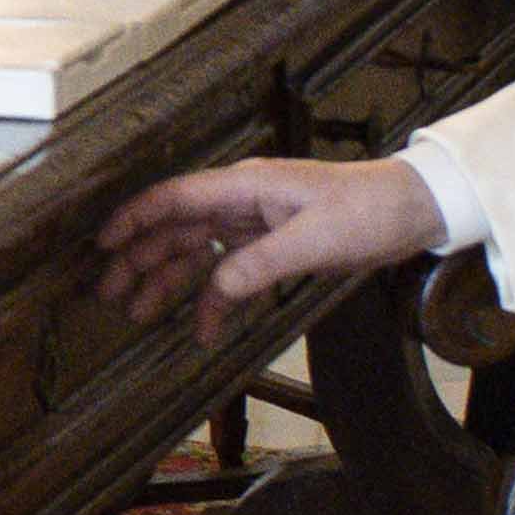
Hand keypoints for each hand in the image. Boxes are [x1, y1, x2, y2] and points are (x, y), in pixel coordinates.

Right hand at [92, 151, 442, 323]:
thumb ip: (259, 265)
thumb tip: (214, 290)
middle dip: (139, 259)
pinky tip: (205, 329)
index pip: (174, 198)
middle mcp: (242, 200)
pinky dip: (215, 299)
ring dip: (167, 281)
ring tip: (138, 313)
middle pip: (177, 228)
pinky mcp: (273, 245)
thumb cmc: (367, 213)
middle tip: (110, 296)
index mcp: (245, 185)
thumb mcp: (314, 241)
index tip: (101, 246)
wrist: (413, 211)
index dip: (133, 220)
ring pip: (197, 251)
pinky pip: (230, 271)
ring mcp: (256, 223)